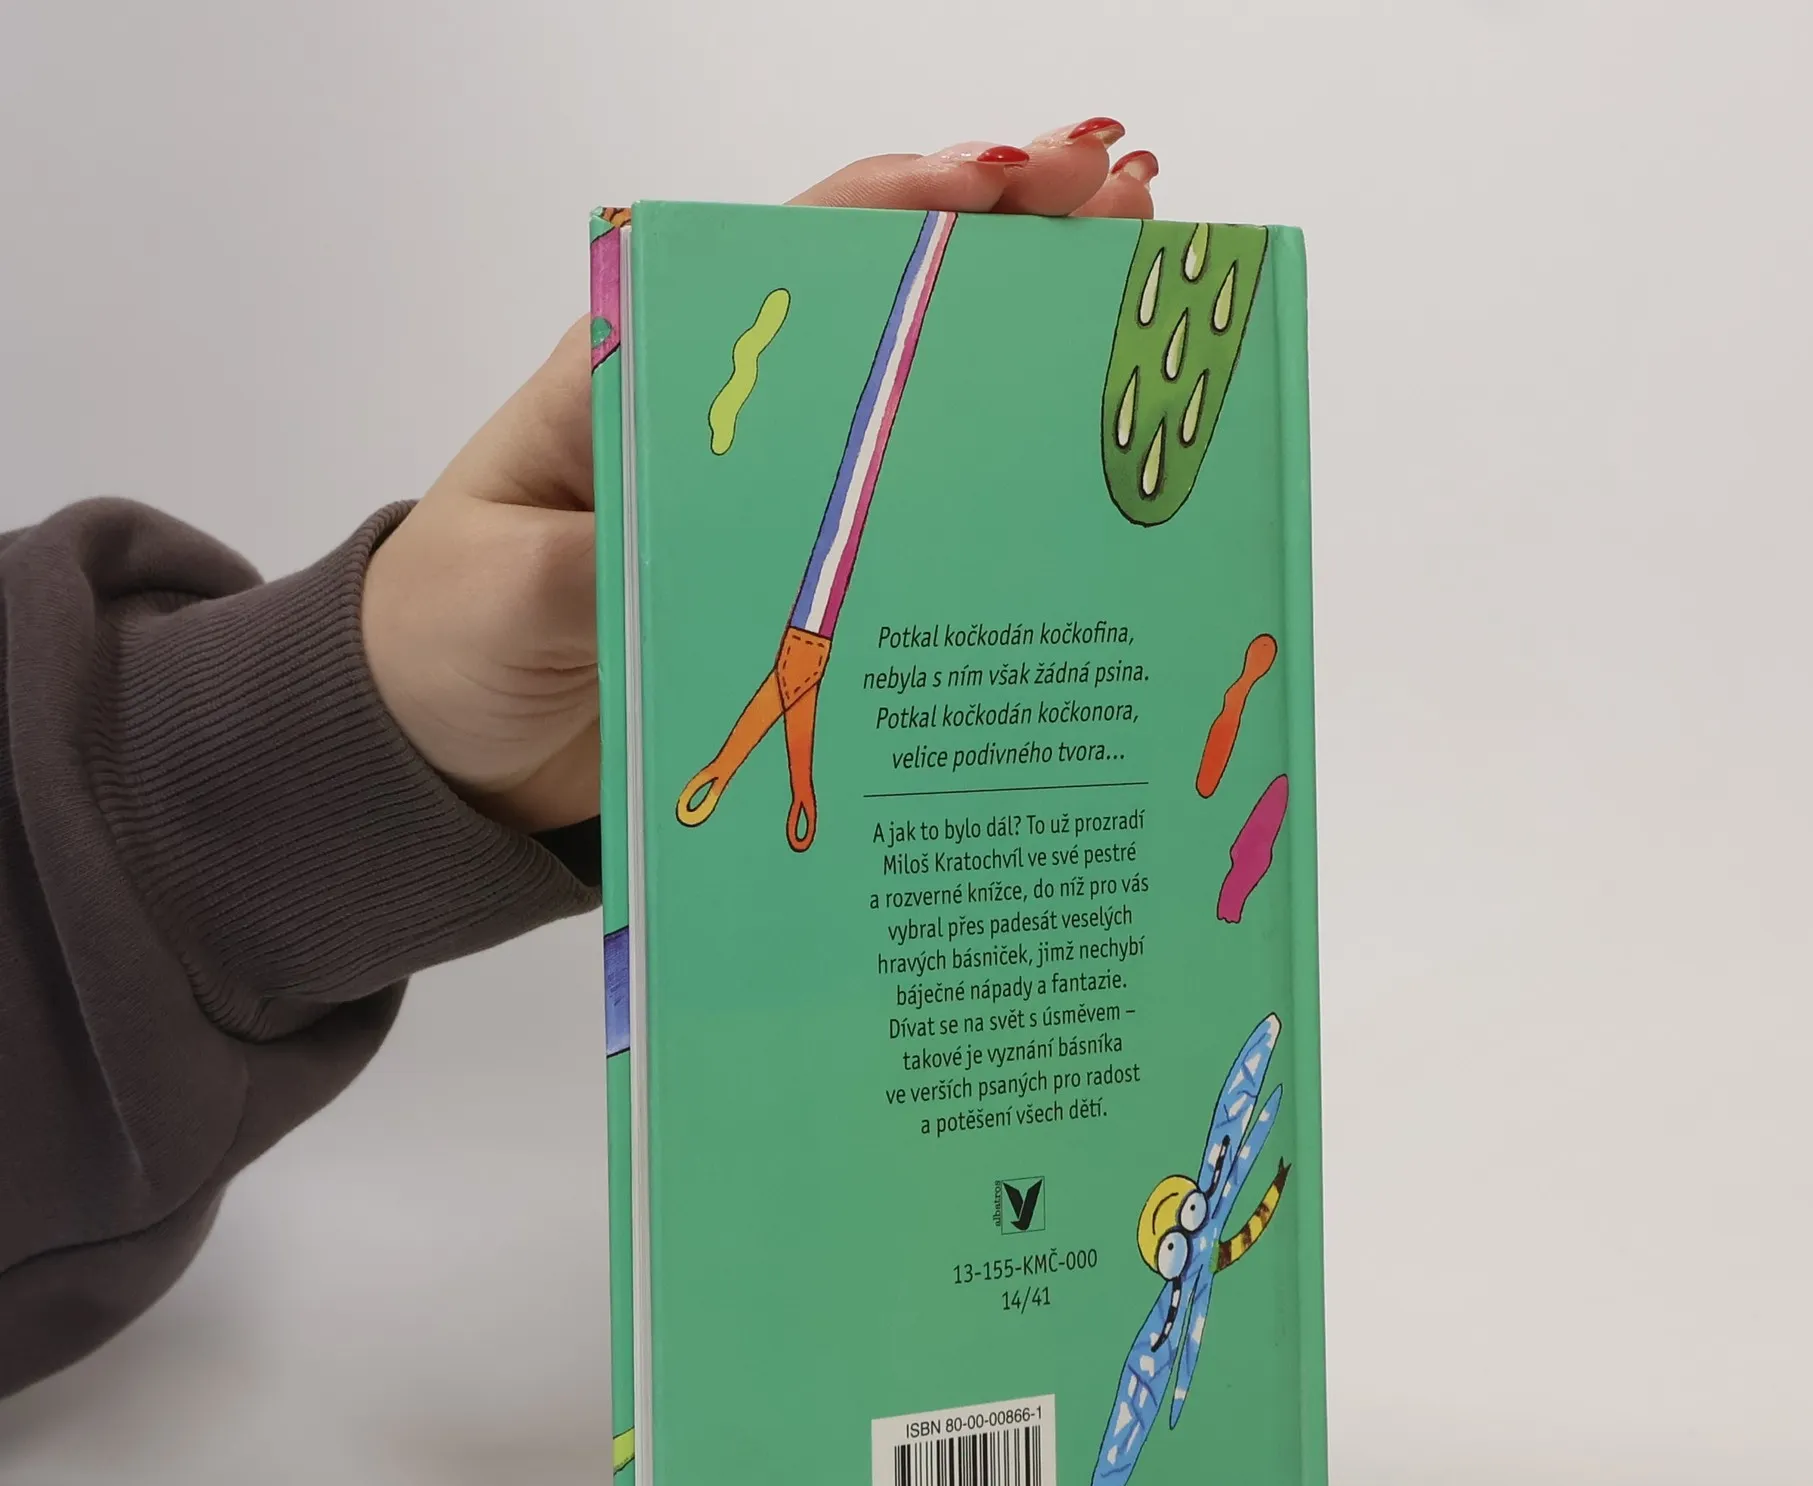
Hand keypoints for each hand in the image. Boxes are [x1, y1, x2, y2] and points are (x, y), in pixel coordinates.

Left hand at [362, 125, 1158, 834]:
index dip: (905, 204)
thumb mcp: (508, 591)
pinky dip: (987, 488)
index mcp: (649, 375)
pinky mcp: (795, 585)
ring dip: (1020, 344)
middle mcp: (731, 421)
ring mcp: (773, 502)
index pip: (790, 256)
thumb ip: (589, 565)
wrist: (447, 748)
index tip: (1007, 179)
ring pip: (908, 403)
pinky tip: (1073, 473)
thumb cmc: (447, 637)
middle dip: (1005, 240)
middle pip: (880, 306)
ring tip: (1133, 294)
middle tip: (1127, 202)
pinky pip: (903, 524)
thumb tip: (692, 549)